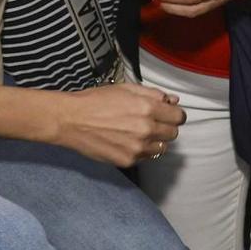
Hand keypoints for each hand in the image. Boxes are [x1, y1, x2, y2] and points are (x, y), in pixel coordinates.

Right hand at [53, 81, 185, 166]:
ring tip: (138, 133)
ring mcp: (137, 148)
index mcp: (148, 108)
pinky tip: (126, 141)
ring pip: (161, 148)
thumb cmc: (97, 100)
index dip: (174, 114)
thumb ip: (153, 94)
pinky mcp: (127, 161)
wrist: (71, 120)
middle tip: (151, 123)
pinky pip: (145, 158)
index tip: (168, 114)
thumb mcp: (126, 88)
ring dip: (155, 141)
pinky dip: (140, 151)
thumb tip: (173, 100)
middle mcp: (146, 130)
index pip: (179, 117)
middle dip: (165, 127)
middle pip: (173, 134)